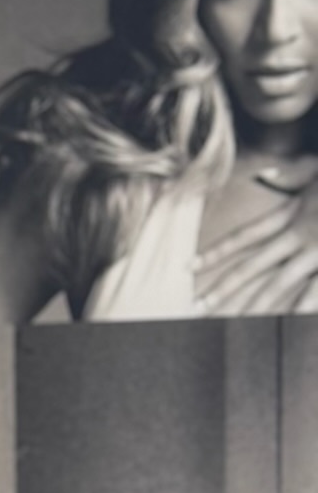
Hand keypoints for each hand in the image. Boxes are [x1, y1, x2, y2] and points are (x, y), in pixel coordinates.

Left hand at [195, 173, 317, 317]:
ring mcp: (317, 251)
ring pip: (279, 283)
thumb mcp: (314, 167)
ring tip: (234, 325)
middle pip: (253, 266)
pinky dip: (300, 308)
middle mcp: (299, 234)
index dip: (216, 252)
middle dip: (224, 288)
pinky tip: (286, 324)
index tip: (189, 266)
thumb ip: (288, 174)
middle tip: (198, 307)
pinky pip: (314, 291)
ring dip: (255, 305)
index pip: (245, 236)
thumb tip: (264, 171)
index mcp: (292, 214)